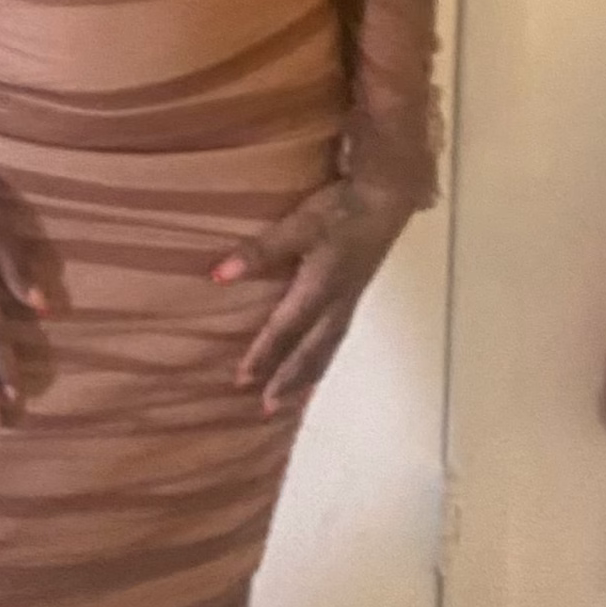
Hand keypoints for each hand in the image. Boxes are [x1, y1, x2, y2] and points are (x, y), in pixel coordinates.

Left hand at [211, 180, 409, 414]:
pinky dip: (323, 358)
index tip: (242, 381)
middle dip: (288, 379)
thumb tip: (218, 276)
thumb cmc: (340, 209)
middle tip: (266, 408)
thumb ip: (260, 251)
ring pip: (327, 348)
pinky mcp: (356, 293)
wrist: (387, 198)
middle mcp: (336, 303)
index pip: (285, 330)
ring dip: (308, 375)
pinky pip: (337, 337)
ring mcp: (350, 300)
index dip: (263, 355)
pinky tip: (316, 361)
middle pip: (310, 351)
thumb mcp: (298, 225)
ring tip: (291, 399)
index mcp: (319, 289)